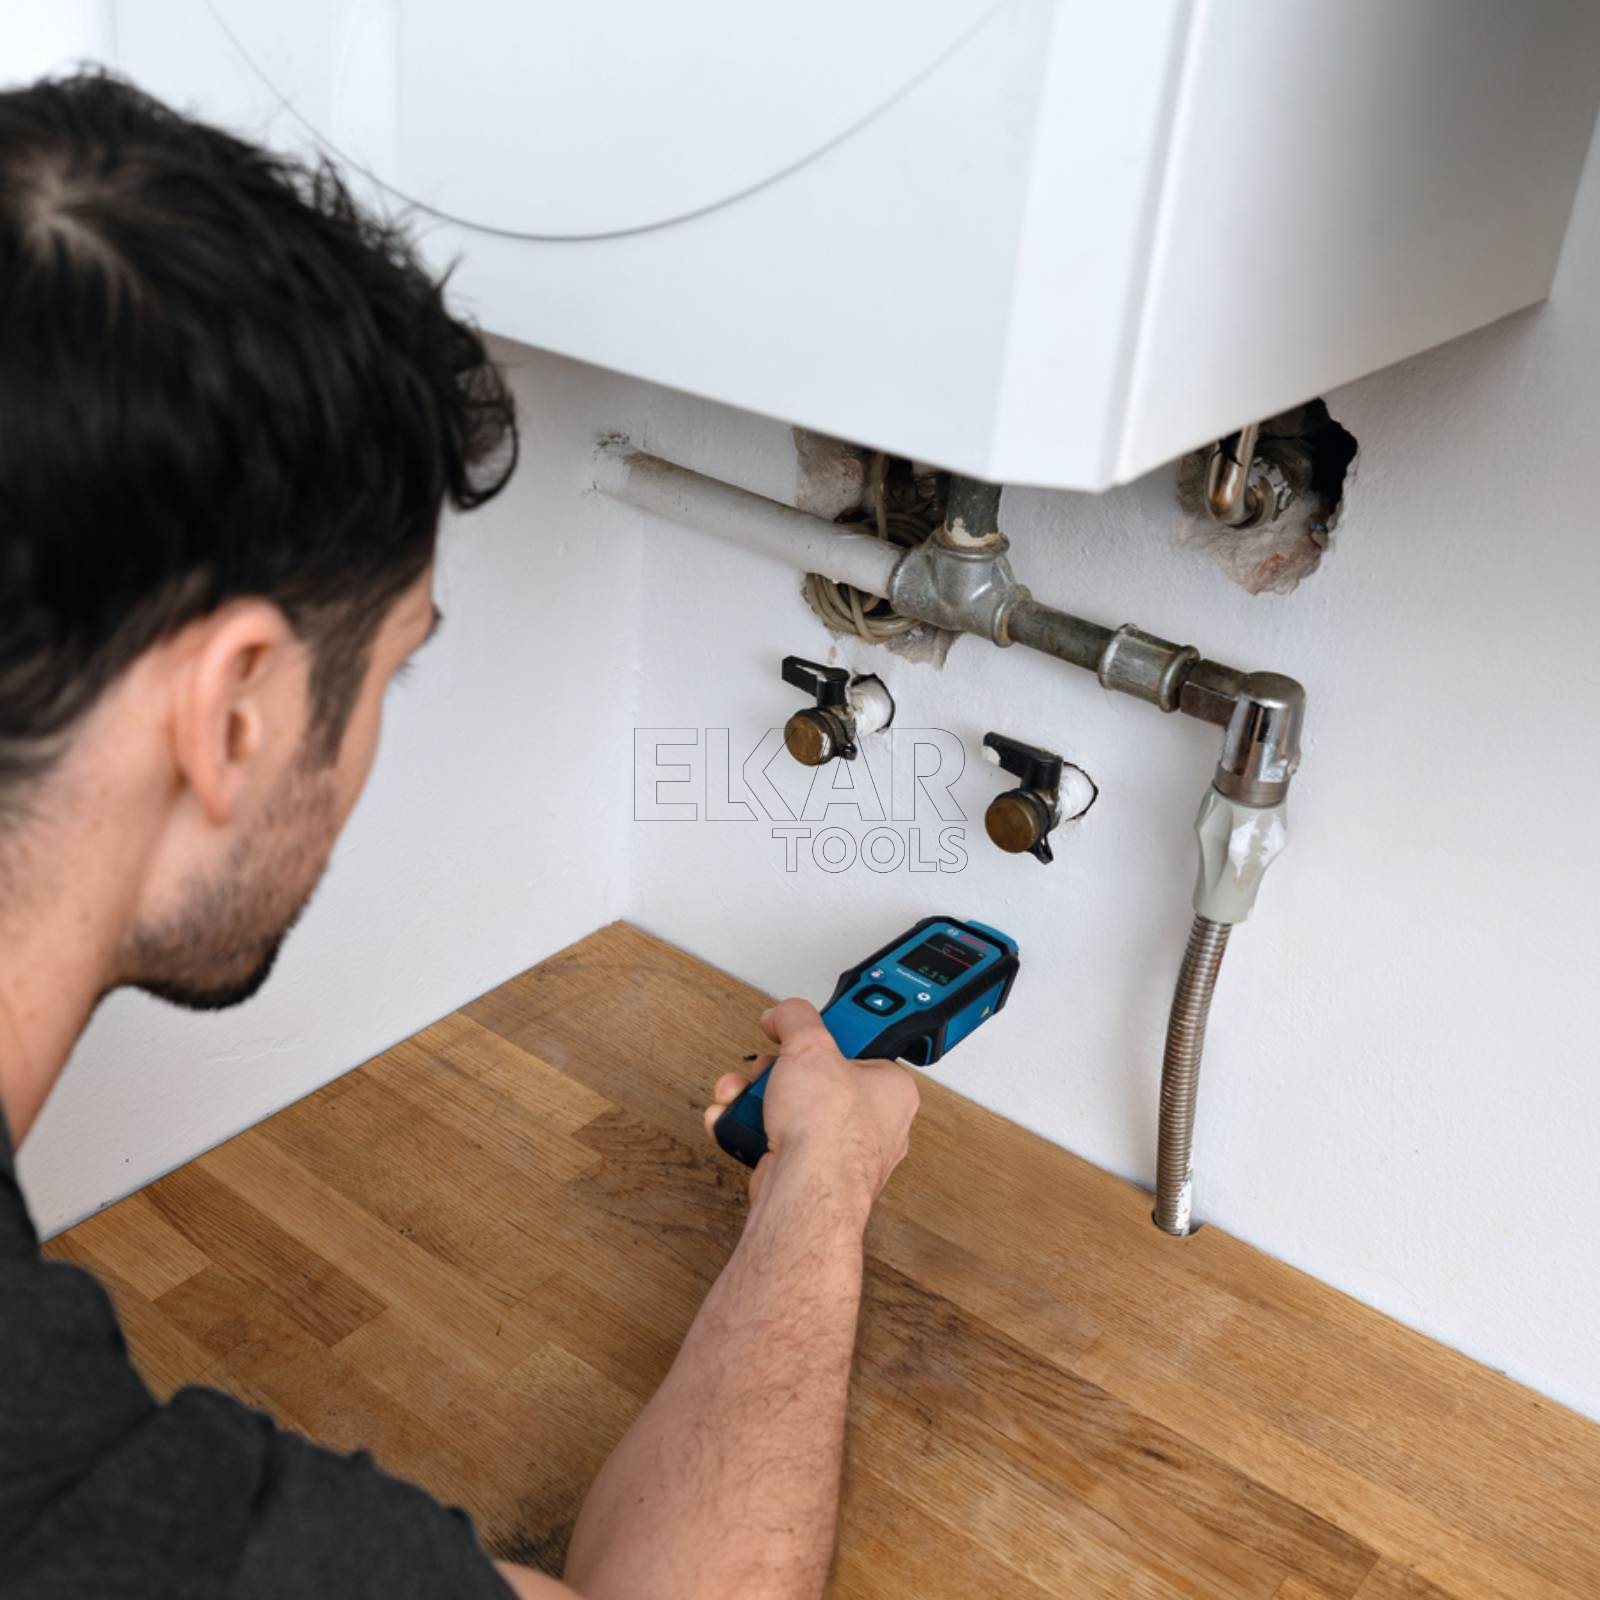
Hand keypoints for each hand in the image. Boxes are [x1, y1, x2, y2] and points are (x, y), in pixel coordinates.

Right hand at [704, 998, 918, 1206]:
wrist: (802, 1192)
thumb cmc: (830, 1131)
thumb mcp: (811, 1046)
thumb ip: (796, 1018)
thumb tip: (783, 1013)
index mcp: (891, 1089)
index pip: (860, 1045)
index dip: (828, 1032)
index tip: (808, 1025)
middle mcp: (871, 1123)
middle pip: (815, 1076)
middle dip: (778, 1069)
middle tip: (771, 1065)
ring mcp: (836, 1151)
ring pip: (788, 1107)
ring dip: (754, 1096)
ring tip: (742, 1093)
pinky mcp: (804, 1172)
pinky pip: (771, 1137)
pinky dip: (747, 1127)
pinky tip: (732, 1118)